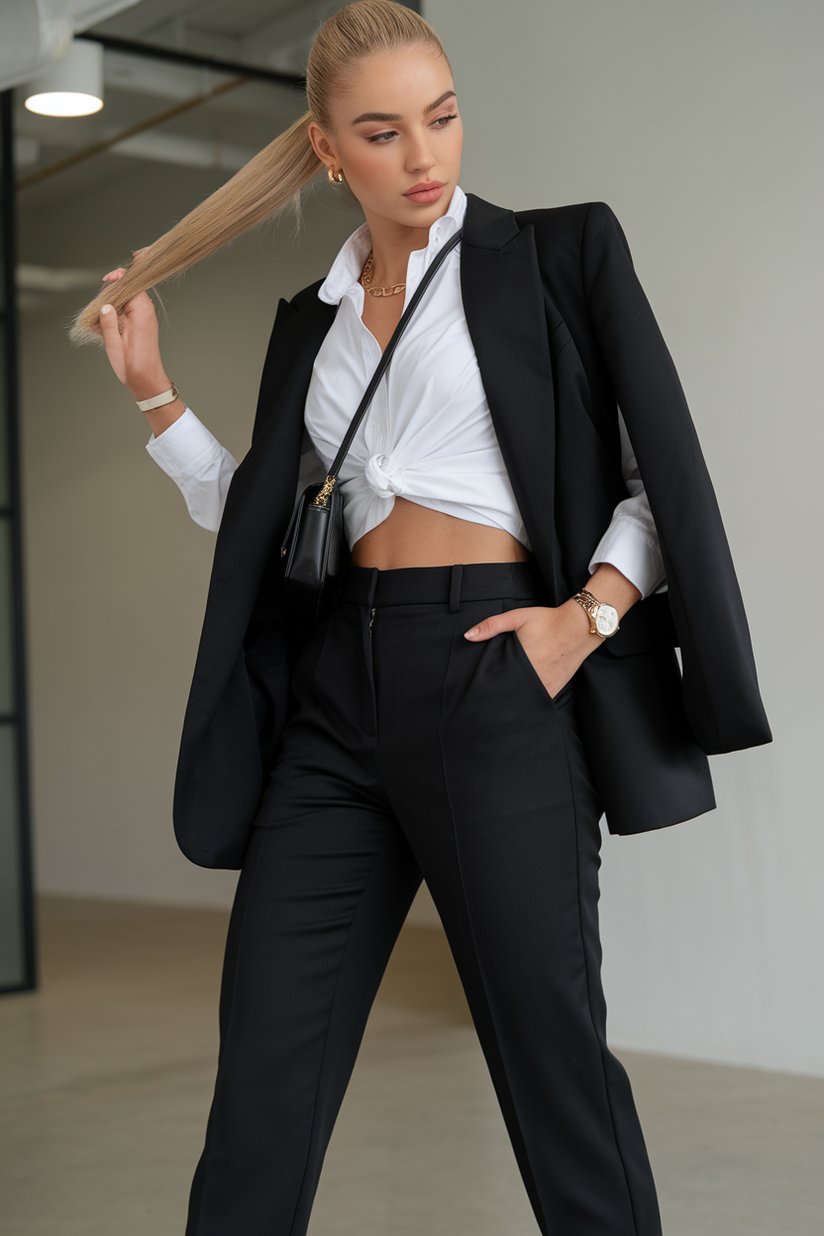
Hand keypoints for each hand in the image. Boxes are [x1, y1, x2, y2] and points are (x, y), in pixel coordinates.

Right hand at [98, 259, 169, 401]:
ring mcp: (145, 315)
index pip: (131, 281)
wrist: (147, 380)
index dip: (117, 278)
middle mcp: (146, 310)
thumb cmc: (132, 365)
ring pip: (126, 298)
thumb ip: (108, 322)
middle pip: (127, 287)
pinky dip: (117, 313)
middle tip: (99, 308)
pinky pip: (128, 309)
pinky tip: (109, 326)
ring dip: (112, 304)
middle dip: (111, 293)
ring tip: (103, 320)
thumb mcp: (113, 344)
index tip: (105, 282)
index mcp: (141, 310)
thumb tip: (104, 305)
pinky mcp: (142, 322)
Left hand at [464, 599, 595, 697]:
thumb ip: (492, 625)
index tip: (480, 688)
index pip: (500, 681)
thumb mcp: (518, 617)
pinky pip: (539, 699)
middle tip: (487, 695)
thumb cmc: (548, 620)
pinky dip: (529, 698)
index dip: (489, 686)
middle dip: (499, 694)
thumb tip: (468, 636)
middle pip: (511, 693)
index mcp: (524, 660)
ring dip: (514, 698)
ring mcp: (547, 685)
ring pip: (525, 699)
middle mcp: (536, 676)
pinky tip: (521, 696)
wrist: (581, 626)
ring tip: (502, 699)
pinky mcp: (556, 687)